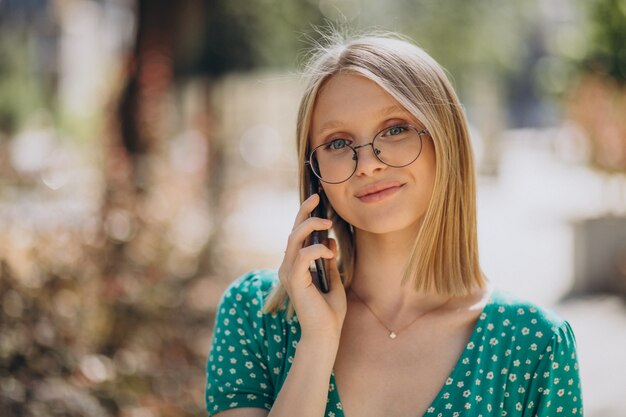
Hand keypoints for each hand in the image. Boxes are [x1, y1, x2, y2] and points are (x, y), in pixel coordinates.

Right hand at [278, 193, 346, 340]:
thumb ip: (328, 261)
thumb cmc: (329, 312)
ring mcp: (289, 273)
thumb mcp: (333, 279)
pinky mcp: (294, 280)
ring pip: (294, 239)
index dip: (305, 216)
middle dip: (304, 212)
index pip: (298, 235)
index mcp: (296, 266)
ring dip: (311, 226)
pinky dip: (317, 250)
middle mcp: (288, 267)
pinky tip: (330, 253)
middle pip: (293, 231)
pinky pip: (302, 256)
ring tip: (328, 223)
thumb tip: (329, 241)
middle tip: (316, 197)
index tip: (317, 200)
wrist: (326, 334)